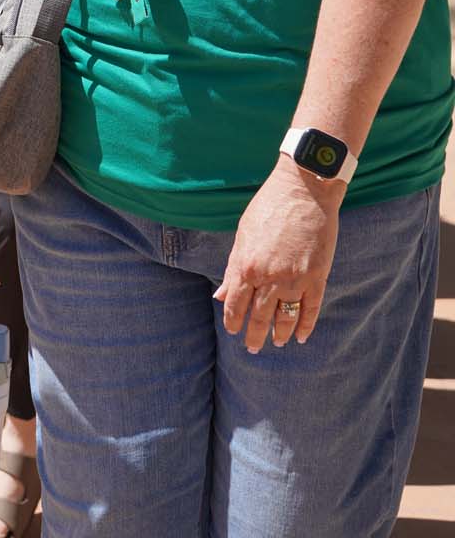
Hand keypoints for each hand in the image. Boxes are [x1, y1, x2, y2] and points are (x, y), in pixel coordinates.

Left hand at [215, 157, 342, 351]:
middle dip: (254, 335)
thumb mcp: (243, 235)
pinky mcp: (317, 277)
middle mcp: (269, 277)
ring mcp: (295, 279)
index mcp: (246, 265)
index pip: (236, 305)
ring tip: (276, 343)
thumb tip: (220, 295)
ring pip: (286, 318)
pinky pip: (311, 309)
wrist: (304, 190)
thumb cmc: (268, 207)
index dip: (233, 321)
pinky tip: (301, 337)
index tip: (233, 330)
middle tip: (253, 347)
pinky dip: (306, 326)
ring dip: (279, 334)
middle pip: (259, 317)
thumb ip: (233, 268)